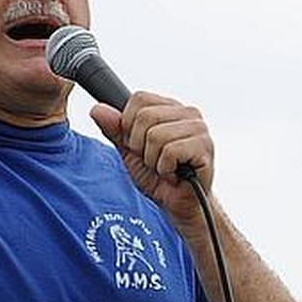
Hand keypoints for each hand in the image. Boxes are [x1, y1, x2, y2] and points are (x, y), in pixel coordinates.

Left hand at [90, 91, 214, 232]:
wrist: (176, 203)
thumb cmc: (156, 176)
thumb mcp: (128, 152)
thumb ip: (114, 130)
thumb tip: (97, 109)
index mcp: (169, 108)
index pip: (139, 98)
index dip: (129, 125)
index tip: (138, 145)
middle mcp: (187, 113)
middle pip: (144, 116)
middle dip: (139, 146)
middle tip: (153, 160)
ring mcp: (199, 128)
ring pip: (156, 135)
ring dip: (152, 160)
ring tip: (164, 168)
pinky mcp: (204, 146)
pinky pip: (170, 151)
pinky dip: (165, 169)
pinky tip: (174, 174)